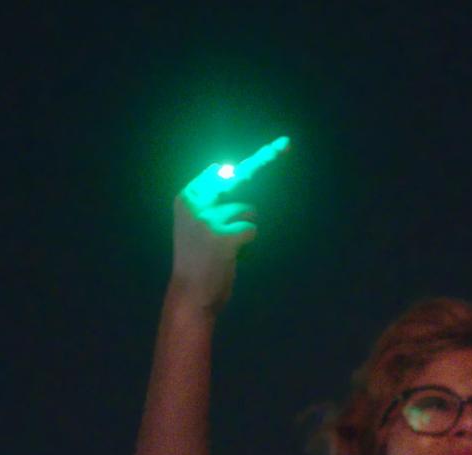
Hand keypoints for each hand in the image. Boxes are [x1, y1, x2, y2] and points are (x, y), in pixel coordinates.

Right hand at [170, 136, 290, 312]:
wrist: (190, 293)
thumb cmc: (198, 257)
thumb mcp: (195, 223)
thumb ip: (211, 198)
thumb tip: (224, 168)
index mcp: (186, 197)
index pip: (220, 170)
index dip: (252, 160)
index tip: (280, 145)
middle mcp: (195, 203)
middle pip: (240, 176)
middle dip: (266, 157)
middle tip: (285, 143)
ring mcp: (208, 219)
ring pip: (249, 210)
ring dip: (245, 227)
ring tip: (228, 245)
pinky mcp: (223, 237)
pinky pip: (251, 229)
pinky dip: (248, 242)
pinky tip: (233, 253)